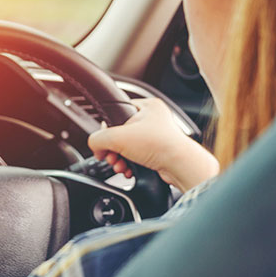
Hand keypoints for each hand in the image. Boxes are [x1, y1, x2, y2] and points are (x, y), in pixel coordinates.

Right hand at [88, 98, 218, 191]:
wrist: (180, 166)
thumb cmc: (159, 145)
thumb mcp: (118, 137)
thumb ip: (98, 139)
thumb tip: (95, 147)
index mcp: (147, 106)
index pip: (117, 114)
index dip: (107, 130)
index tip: (103, 142)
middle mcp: (153, 119)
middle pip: (120, 134)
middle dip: (113, 149)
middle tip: (111, 156)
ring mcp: (156, 136)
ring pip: (128, 147)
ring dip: (119, 158)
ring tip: (119, 165)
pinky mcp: (158, 152)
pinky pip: (136, 157)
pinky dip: (129, 165)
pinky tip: (128, 170)